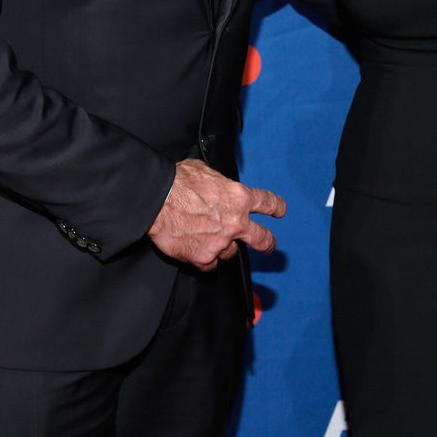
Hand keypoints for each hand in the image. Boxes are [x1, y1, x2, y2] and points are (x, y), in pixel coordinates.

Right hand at [147, 158, 285, 271]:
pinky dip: (204, 259)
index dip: (276, 207)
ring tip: (207, 238)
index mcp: (239, 197)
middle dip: (268, 242)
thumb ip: (218, 183)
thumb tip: (216, 186)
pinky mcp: (203, 258)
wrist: (156, 200)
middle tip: (269, 245)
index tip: (279, 210)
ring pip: (230, 252)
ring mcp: (220, 242)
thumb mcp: (205, 171)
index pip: (267, 202)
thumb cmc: (177, 182)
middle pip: (262, 238)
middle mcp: (235, 222)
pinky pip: (209, 265)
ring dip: (222, 247)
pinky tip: (196, 250)